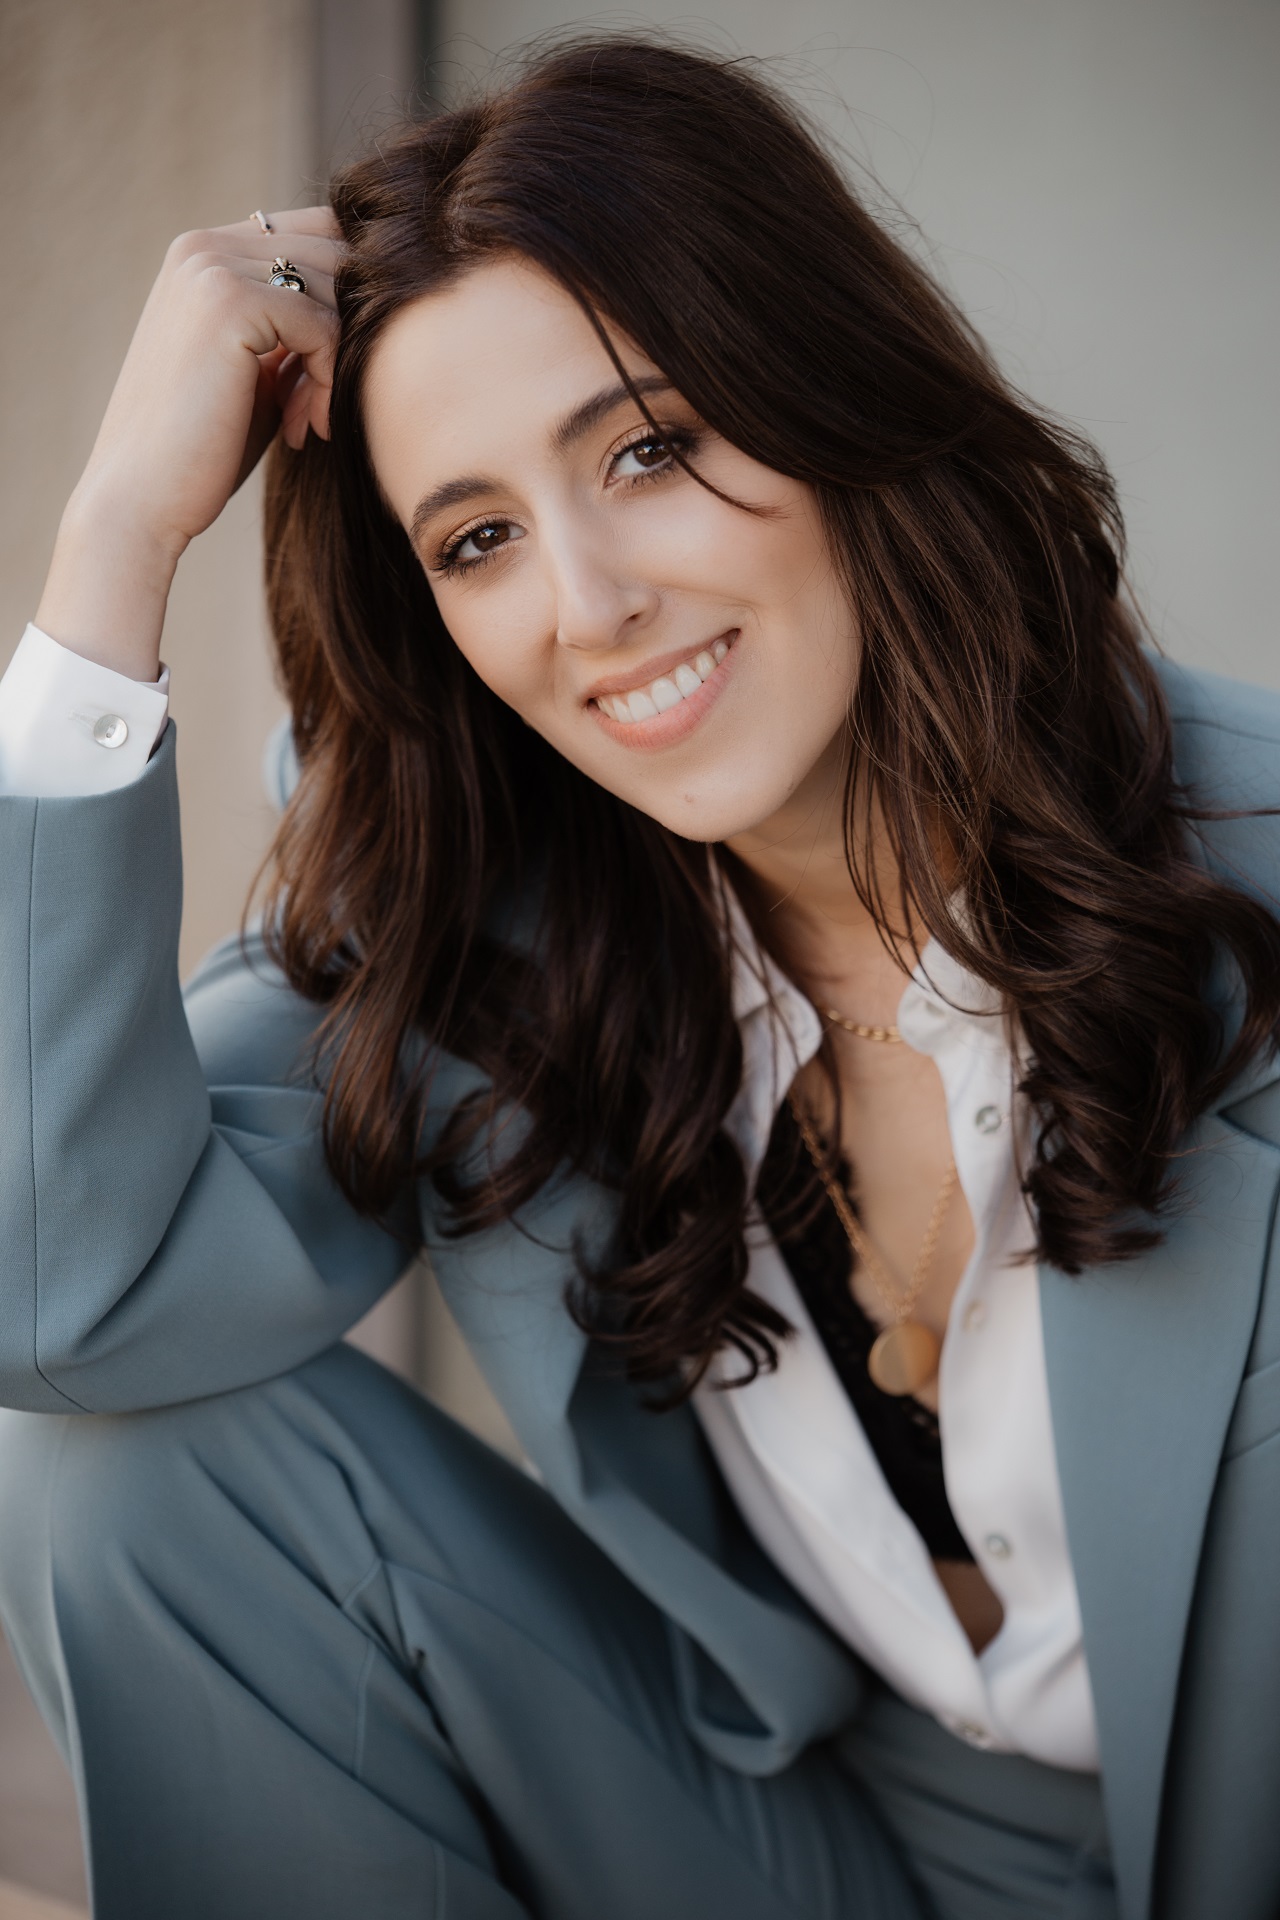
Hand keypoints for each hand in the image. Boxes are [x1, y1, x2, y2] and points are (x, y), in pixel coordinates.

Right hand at [37, 208, 340, 678]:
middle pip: (334, 251)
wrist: (140, 500)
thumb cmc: (203, 449)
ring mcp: (213, 268)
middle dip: (349, 328)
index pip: (317, 231)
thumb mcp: (258, 372)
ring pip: (334, 287)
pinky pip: (325, 324)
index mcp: (205, 254)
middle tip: (322, 407)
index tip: (329, 376)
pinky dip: (330, 381)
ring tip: (311, 420)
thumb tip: (369, 300)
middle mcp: (204, 245)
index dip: (349, 298)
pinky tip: (312, 428)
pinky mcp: (230, 303)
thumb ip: (297, 328)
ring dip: (341, 359)